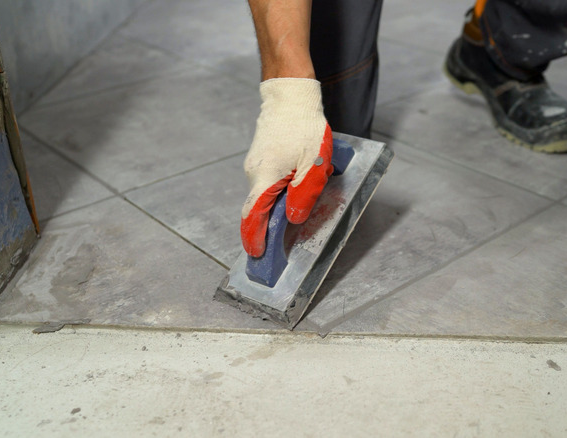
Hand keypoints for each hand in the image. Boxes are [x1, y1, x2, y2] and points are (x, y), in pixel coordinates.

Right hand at [241, 78, 333, 256]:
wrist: (290, 96)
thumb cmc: (304, 126)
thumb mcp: (314, 164)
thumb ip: (304, 194)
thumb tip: (292, 219)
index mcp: (265, 177)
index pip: (253, 215)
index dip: (253, 237)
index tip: (257, 254)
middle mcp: (254, 173)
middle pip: (259, 207)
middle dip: (270, 224)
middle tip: (286, 238)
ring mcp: (255, 165)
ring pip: (265, 194)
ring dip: (280, 202)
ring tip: (302, 198)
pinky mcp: (261, 158)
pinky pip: (267, 182)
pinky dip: (279, 190)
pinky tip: (299, 182)